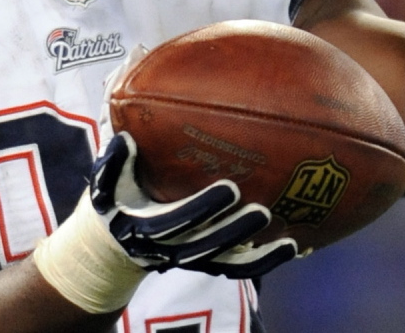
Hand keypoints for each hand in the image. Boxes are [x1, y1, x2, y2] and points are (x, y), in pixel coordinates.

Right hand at [90, 133, 297, 277]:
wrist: (117, 240)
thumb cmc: (117, 197)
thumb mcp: (107, 179)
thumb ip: (113, 159)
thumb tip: (126, 136)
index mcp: (147, 226)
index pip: (178, 221)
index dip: (205, 208)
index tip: (231, 188)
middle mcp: (171, 249)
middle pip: (208, 246)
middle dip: (237, 231)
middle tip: (263, 211)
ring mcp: (193, 259)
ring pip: (228, 264)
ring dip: (260, 256)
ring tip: (290, 242)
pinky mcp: (209, 263)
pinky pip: (240, 268)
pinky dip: (268, 261)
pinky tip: (297, 247)